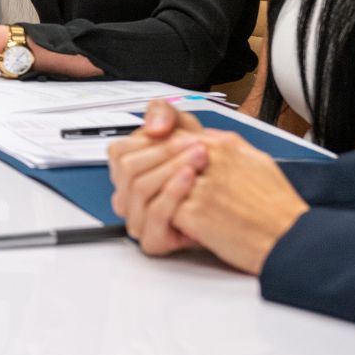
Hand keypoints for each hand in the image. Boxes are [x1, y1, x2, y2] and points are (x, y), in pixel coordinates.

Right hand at [107, 103, 209, 255]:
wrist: (235, 205)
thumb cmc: (208, 170)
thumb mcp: (186, 131)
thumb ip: (166, 115)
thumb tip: (154, 126)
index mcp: (128, 172)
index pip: (119, 151)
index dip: (148, 140)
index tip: (179, 133)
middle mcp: (128, 196)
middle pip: (128, 169)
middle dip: (164, 152)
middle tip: (196, 145)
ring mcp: (138, 219)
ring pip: (140, 188)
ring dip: (171, 168)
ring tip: (199, 158)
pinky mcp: (153, 239)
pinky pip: (154, 213)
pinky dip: (172, 192)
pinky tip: (192, 178)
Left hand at [169, 131, 309, 275]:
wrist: (290, 239)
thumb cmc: (279, 206)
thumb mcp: (257, 161)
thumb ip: (227, 149)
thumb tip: (206, 143)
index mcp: (225, 144)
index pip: (177, 135)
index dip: (167, 154)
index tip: (166, 167)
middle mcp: (209, 158)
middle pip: (163, 156)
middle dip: (159, 174)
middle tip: (161, 190)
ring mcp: (199, 184)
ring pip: (159, 183)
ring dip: (163, 197)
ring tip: (175, 210)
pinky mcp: (193, 212)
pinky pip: (165, 210)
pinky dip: (171, 220)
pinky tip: (184, 228)